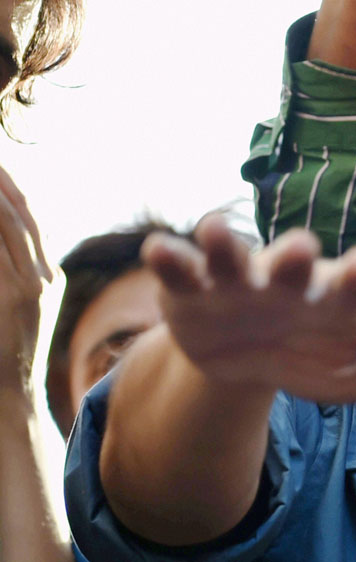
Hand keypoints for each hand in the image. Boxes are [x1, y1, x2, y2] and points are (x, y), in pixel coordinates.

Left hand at [0, 166, 49, 392]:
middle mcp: (44, 277)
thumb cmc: (0, 357)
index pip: (28, 219)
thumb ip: (14, 282)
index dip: (9, 187)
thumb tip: (0, 242)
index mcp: (46, 278)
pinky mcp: (15, 296)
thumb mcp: (13, 313)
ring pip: (6, 223)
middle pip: (19, 213)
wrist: (7, 398)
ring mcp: (32, 286)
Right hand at [141, 214, 355, 402]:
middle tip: (302, 251)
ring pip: (233, 258)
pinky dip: (172, 259)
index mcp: (332, 299)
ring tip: (219, 233)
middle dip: (293, 259)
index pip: (347, 289)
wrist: (250, 363)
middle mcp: (288, 281)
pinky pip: (182, 271)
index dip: (355, 280)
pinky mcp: (194, 290)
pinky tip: (160, 251)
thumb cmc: (315, 355)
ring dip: (227, 246)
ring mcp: (239, 283)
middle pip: (291, 265)